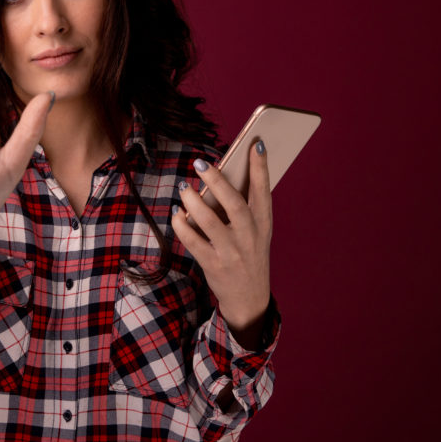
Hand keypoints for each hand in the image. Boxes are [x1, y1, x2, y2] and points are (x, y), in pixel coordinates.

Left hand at [172, 141, 272, 348]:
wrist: (250, 298)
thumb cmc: (249, 254)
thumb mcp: (256, 232)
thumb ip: (244, 207)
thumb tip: (218, 176)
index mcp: (264, 224)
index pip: (264, 191)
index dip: (260, 167)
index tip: (255, 143)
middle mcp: (250, 237)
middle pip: (235, 205)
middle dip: (218, 182)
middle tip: (200, 163)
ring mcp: (232, 252)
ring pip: (210, 222)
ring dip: (193, 202)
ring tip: (184, 187)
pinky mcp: (213, 265)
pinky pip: (193, 242)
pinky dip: (182, 226)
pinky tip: (176, 214)